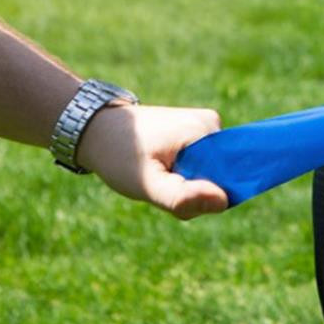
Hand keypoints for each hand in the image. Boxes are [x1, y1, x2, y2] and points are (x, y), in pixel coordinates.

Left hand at [76, 104, 227, 219]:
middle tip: (159, 185)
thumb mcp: (147, 184)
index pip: (225, 179)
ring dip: (186, 184)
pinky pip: (202, 163)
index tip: (170, 190)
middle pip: (218, 176)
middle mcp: (213, 122)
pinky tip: (161, 168)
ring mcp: (205, 124)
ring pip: (209, 172)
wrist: (98, 128)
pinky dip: (183, 174)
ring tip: (157, 175)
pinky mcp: (197, 129)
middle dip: (192, 191)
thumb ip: (183, 197)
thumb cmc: (120, 155)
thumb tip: (224, 201)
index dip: (201, 196)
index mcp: (206, 130)